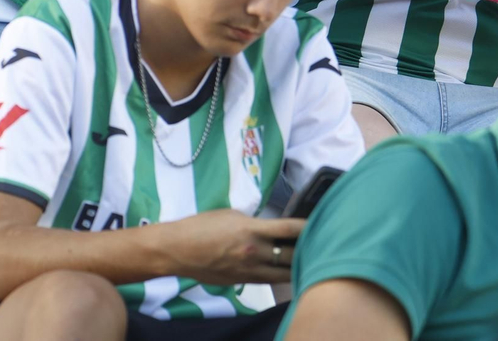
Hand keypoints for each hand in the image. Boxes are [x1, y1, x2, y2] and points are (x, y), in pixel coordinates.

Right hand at [156, 210, 306, 285]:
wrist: (178, 250)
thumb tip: (270, 228)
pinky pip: (270, 280)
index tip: (319, 222)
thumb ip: (253, 222)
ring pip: (286, 274)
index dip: (308, 226)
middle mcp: (255, 253)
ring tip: (308, 259)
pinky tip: (286, 269)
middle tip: (319, 242)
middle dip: (308, 248)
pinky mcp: (244, 282)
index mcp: (252, 230)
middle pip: (294, 255)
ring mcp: (250, 271)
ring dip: (298, 266)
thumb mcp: (230, 215)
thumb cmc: (200, 226)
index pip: (290, 229)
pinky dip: (281, 274)